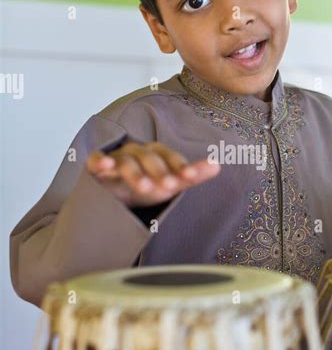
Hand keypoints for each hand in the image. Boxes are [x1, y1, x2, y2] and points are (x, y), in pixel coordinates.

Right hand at [86, 141, 220, 206]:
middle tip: (168, 187)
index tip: (191, 177)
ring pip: (126, 161)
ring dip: (136, 173)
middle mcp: (137, 152)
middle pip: (149, 158)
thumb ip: (191, 176)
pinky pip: (95, 160)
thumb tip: (218, 166)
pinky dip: (98, 160)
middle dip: (159, 172)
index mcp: (156, 154)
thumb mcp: (169, 183)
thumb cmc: (145, 186)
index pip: (170, 157)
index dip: (180, 166)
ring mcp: (116, 158)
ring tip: (144, 187)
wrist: (114, 197)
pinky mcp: (96, 167)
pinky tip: (104, 165)